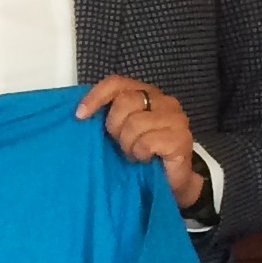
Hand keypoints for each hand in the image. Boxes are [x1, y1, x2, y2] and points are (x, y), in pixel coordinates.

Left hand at [76, 73, 203, 209]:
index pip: (117, 83)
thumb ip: (108, 114)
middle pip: (125, 102)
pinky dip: (140, 153)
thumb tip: (80, 111)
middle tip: (120, 142)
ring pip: (135, 123)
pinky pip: (147, 142)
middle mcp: (164, 101)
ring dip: (128, 144)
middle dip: (114, 126)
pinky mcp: (181, 138)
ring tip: (134, 152)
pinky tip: (145, 158)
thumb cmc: (142, 151)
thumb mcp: (120, 129)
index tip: (80, 115)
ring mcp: (176, 118)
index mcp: (146, 93)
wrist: (170, 180)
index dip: (96, 96)